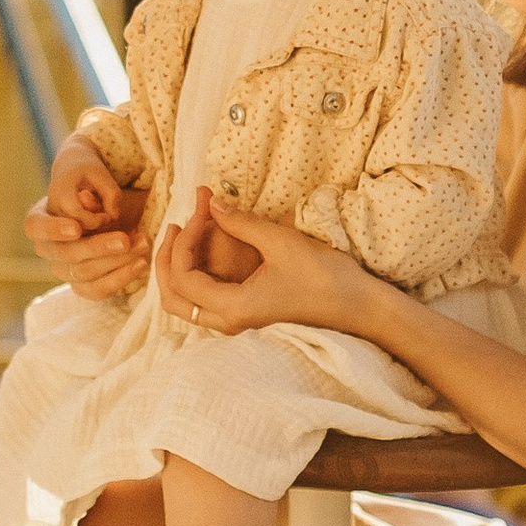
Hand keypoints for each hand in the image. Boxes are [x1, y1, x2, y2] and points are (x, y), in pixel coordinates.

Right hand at [27, 139, 147, 296]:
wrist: (109, 215)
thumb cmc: (96, 196)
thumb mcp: (95, 188)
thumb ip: (90, 195)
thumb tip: (86, 200)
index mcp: (39, 220)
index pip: (35, 226)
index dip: (54, 229)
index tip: (77, 228)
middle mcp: (47, 248)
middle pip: (66, 253)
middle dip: (98, 247)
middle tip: (125, 240)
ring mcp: (62, 270)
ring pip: (84, 272)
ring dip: (117, 260)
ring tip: (143, 245)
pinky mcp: (81, 286)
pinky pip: (98, 289)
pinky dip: (122, 277)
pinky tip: (141, 264)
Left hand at [154, 193, 365, 336]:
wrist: (359, 307)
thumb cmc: (324, 277)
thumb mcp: (280, 242)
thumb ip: (240, 222)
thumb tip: (210, 203)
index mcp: (233, 309)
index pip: (183, 278)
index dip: (183, 241)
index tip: (202, 211)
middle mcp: (229, 323)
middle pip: (173, 300)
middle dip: (166, 261)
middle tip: (176, 226)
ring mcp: (237, 323)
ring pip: (187, 303)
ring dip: (180, 268)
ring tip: (188, 232)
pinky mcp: (246, 316)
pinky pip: (206, 300)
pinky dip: (198, 275)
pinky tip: (207, 248)